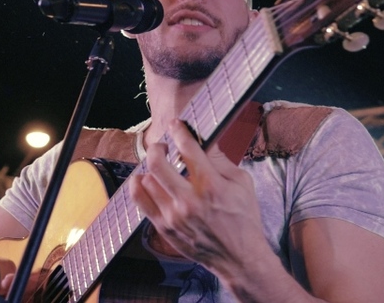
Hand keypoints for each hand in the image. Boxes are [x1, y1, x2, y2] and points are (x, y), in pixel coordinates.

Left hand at [129, 119, 269, 279]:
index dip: (179, 131)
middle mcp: (189, 200)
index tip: (176, 125)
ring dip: (151, 168)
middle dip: (157, 147)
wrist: (239, 258)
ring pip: (146, 180)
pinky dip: (139, 185)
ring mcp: (174, 216)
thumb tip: (205, 140)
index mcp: (211, 185)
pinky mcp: (164, 228)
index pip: (187, 149)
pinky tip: (146, 180)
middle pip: (157, 163)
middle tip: (164, 146)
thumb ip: (221, 160)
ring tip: (159, 167)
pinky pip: (140, 201)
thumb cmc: (244, 218)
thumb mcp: (242, 183)